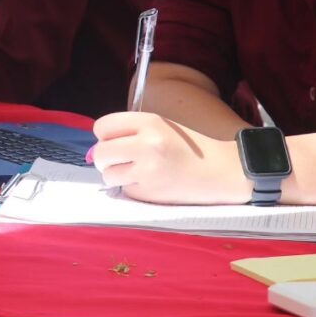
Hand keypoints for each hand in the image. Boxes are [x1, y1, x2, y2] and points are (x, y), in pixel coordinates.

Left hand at [91, 111, 247, 204]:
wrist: (221, 172)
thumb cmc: (190, 148)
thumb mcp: (161, 126)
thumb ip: (129, 132)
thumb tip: (93, 151)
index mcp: (149, 122)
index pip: (103, 126)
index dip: (105, 134)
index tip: (114, 140)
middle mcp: (146, 145)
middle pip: (101, 151)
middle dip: (105, 157)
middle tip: (119, 159)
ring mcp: (147, 171)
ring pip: (108, 174)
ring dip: (116, 174)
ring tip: (136, 171)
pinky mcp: (150, 194)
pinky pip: (125, 190)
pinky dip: (132, 188)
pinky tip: (150, 183)